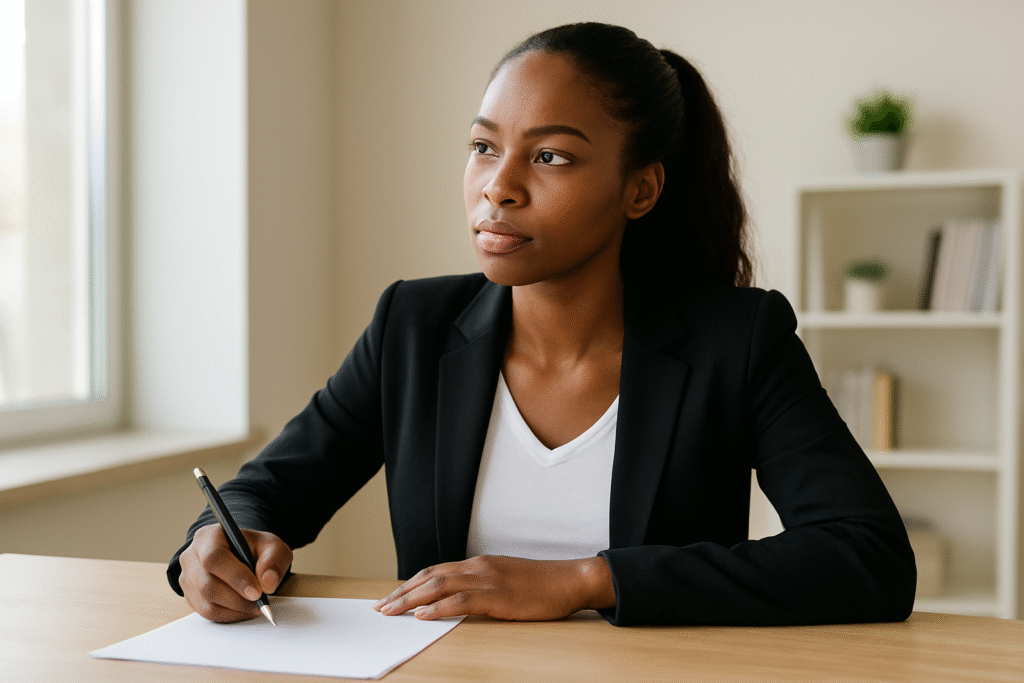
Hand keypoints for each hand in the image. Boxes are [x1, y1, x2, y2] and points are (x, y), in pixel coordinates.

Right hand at [178, 524, 292, 622]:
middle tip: (259, 603)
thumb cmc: (254, 549)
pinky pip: (207, 613)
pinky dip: (229, 616)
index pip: (214, 558)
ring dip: (234, 610)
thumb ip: (274, 560)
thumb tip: (268, 584)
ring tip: (255, 607)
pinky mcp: (190, 596)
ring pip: (206, 603)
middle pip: (207, 585)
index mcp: (209, 537)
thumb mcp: (272, 546)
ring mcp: (188, 578)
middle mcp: (192, 557)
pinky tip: (244, 610)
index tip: (257, 592)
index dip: (235, 577)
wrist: (242, 555)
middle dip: (237, 599)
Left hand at [373, 555, 615, 620]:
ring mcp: (487, 579)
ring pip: (439, 586)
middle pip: (430, 576)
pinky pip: (461, 600)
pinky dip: (438, 607)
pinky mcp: (497, 596)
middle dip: (401, 593)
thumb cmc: (541, 585)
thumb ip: (482, 587)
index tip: (391, 597)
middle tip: (380, 607)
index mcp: (479, 564)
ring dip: (410, 600)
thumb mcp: (505, 581)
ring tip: (391, 612)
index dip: (410, 584)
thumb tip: (457, 601)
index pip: (435, 571)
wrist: (570, 580)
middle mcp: (478, 567)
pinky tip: (422, 616)